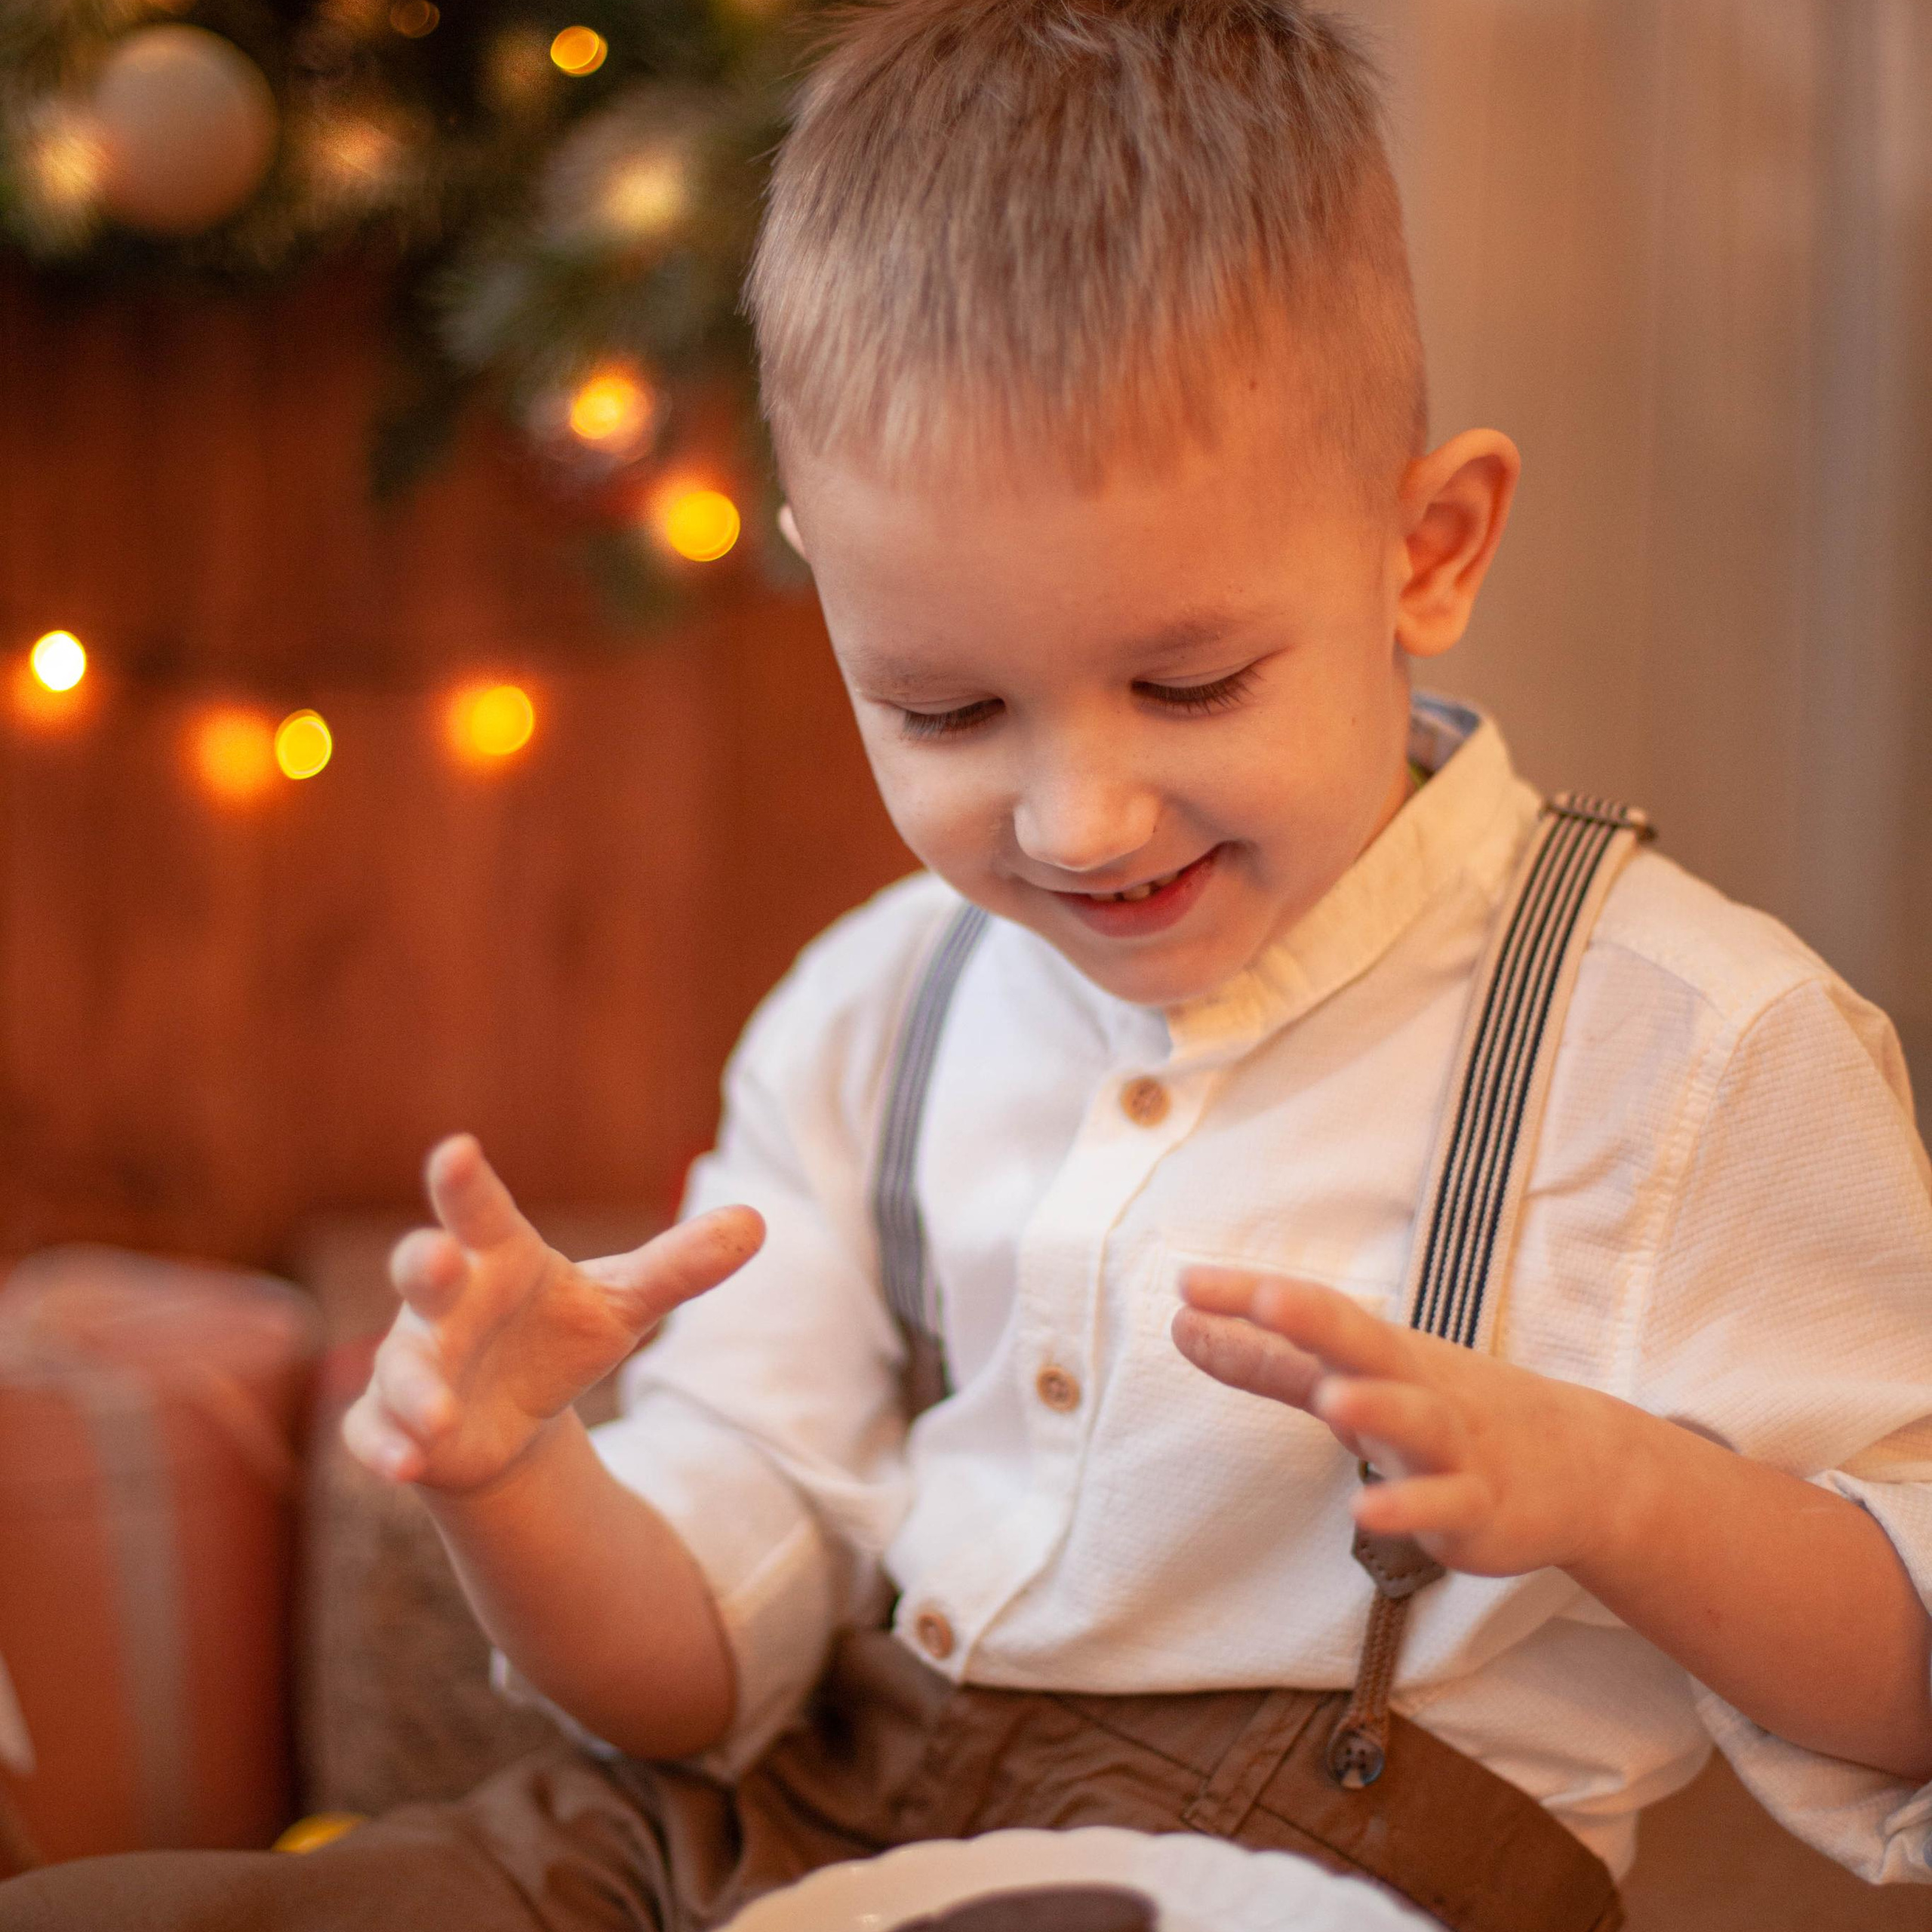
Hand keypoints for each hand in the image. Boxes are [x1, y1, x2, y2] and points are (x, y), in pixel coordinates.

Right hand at [343, 1134, 763, 1495]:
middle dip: (424, 1261)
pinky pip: (371, 1433)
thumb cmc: (559, 1333)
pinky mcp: (393, 1421)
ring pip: (399, 1365)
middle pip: (423, 1269)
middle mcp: (446, 1300)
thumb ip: (681, 1265)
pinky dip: (383, 1447)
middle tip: (439, 1257)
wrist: (512, 1415)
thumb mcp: (624, 1303)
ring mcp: (414, 1360)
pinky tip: (407, 1465)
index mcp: (497, 1255)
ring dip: (413, 1386)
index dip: (465, 1181)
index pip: (481, 1210)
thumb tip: (758, 1222)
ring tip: (438, 1414)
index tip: (457, 1150)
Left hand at [1171, 1268, 1628, 1577]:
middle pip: (1366, 1342)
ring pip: (1415, 1421)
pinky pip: (1444, 1504)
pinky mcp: (1479, 1508)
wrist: (1578, 1468)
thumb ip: (1266, 1360)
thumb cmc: (1441, 1409)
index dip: (1251, 1296)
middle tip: (1270, 1299)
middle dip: (1318, 1319)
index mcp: (1377, 1350)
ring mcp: (1451, 1446)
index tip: (1186, 1280)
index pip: (1311, 1311)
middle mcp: (1413, 1385)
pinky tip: (1367, 1512)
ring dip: (1376, 1407)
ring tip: (1335, 1399)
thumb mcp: (1351, 1378)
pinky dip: (1409, 1506)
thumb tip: (1182, 1324)